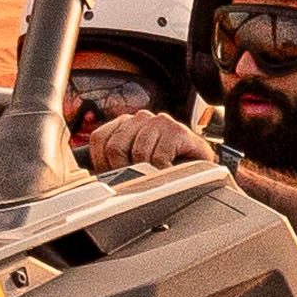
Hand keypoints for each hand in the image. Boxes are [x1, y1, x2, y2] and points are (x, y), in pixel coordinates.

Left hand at [71, 96, 207, 173]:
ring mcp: (159, 122)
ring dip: (148, 172)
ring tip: (158, 174)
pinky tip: (170, 171)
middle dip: (125, 169)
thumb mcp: (135, 164)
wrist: (204, 170)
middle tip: (140, 178)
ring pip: (138, 154)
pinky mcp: (177, 131)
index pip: (100, 139)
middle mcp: (140, 118)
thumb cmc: (167, 168)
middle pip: (115, 146)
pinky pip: (158, 158)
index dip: (104, 163)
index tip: (118, 176)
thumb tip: (92, 179)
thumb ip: (113, 164)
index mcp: (125, 124)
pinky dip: (163, 172)